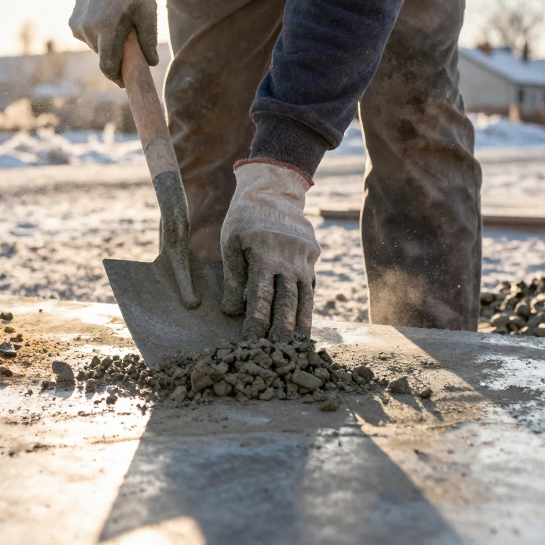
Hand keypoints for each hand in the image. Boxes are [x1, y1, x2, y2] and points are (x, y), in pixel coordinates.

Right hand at [68, 0, 158, 85]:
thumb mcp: (146, 11)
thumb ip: (147, 40)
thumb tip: (150, 63)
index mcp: (107, 29)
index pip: (108, 66)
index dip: (117, 77)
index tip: (124, 80)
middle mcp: (88, 30)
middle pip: (103, 57)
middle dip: (116, 56)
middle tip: (129, 43)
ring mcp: (78, 26)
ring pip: (96, 47)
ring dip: (107, 43)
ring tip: (118, 23)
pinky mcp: (73, 22)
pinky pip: (88, 37)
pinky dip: (98, 34)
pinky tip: (106, 17)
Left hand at [220, 160, 319, 341]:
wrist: (275, 189)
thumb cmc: (244, 218)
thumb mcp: (231, 242)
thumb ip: (234, 276)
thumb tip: (233, 311)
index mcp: (263, 252)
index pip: (260, 295)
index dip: (256, 321)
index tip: (250, 341)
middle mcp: (288, 257)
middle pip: (286, 300)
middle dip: (282, 329)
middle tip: (277, 354)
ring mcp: (304, 257)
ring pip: (305, 296)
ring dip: (301, 323)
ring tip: (297, 346)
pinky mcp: (313, 255)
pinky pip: (310, 285)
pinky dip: (308, 305)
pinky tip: (304, 323)